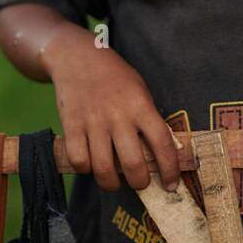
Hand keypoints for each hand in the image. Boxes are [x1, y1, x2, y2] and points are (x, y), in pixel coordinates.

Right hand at [42, 24, 180, 193]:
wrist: (77, 56)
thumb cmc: (114, 76)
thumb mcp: (139, 90)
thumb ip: (148, 119)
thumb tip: (158, 155)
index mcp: (141, 105)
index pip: (162, 144)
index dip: (169, 170)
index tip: (171, 185)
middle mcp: (118, 115)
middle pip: (133, 164)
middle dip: (140, 183)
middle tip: (141, 184)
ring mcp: (93, 121)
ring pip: (103, 169)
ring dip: (112, 183)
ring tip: (115, 181)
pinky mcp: (71, 125)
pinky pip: (79, 161)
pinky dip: (86, 169)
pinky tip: (91, 164)